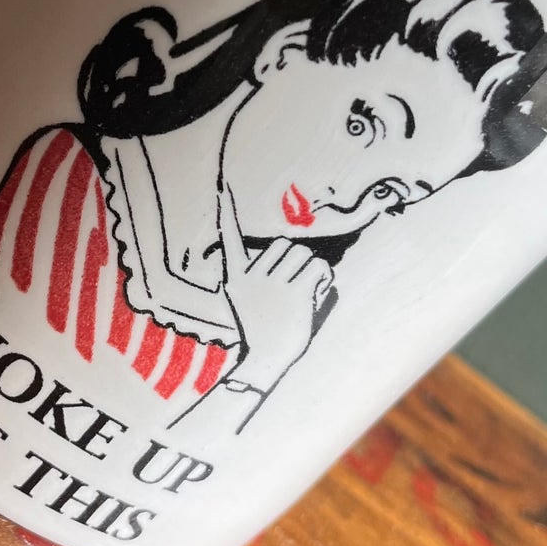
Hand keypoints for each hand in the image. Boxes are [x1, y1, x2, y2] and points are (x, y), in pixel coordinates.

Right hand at [218, 183, 332, 393]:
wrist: (265, 360)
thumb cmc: (261, 330)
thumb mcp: (246, 300)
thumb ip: (258, 275)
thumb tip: (285, 254)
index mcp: (237, 276)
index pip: (229, 237)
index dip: (226, 211)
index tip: (222, 186)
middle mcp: (252, 275)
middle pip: (285, 245)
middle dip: (297, 261)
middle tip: (296, 286)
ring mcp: (273, 283)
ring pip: (305, 255)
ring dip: (313, 271)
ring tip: (305, 293)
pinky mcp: (295, 291)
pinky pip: (320, 268)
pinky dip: (324, 279)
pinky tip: (314, 295)